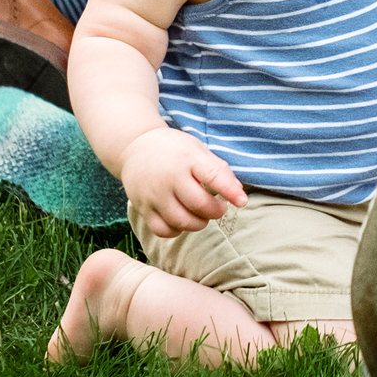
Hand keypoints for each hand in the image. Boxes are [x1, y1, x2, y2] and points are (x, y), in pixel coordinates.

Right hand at [119, 125, 248, 237]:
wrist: (134, 146)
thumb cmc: (174, 149)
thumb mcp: (197, 149)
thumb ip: (218, 170)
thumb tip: (238, 194)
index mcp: (187, 157)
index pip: (214, 176)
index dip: (230, 191)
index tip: (242, 202)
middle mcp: (169, 177)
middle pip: (199, 205)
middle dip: (216, 211)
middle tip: (219, 208)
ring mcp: (153, 194)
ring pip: (182, 222)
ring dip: (199, 223)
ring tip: (202, 214)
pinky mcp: (142, 208)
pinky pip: (163, 230)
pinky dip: (177, 230)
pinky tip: (182, 220)